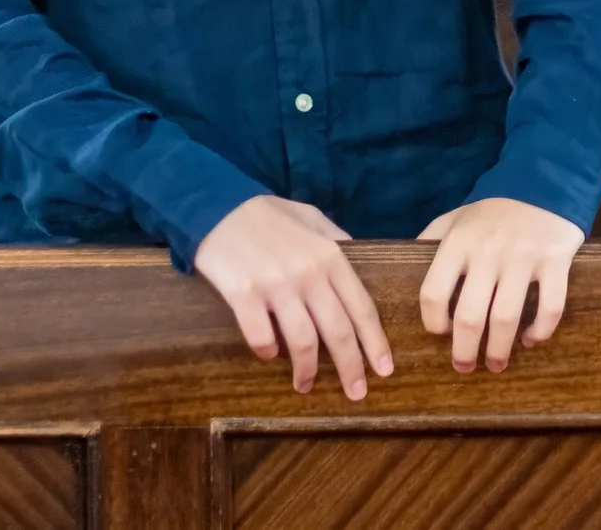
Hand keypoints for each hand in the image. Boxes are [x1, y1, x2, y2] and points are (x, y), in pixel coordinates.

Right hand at [192, 195, 393, 398]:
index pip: (361, 307)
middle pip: (338, 332)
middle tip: (356, 393)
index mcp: (330, 256)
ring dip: (307, 370)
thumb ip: (337, 239)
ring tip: (305, 385)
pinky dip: (268, 351)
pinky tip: (269, 355)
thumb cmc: (267, 214)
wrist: (217, 206)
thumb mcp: (312, 217)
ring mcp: (276, 286)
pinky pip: (262, 337)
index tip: (384, 369)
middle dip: (351, 368)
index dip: (375, 343)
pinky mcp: (244, 295)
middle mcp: (308, 274)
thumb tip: (359, 261)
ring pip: (303, 341)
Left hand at [417, 198, 585, 372]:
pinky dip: (540, 331)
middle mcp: (487, 251)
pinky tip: (531, 339)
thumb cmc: (492, 212)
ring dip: (499, 350)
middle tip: (464, 367)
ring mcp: (523, 257)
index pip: (433, 293)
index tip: (440, 334)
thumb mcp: (454, 218)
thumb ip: (429, 242)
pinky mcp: (555, 261)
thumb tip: (403, 270)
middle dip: (464, 351)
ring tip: (496, 364)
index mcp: (458, 242)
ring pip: (506, 319)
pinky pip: (550, 307)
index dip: (433, 323)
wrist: (543, 184)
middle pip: (469, 316)